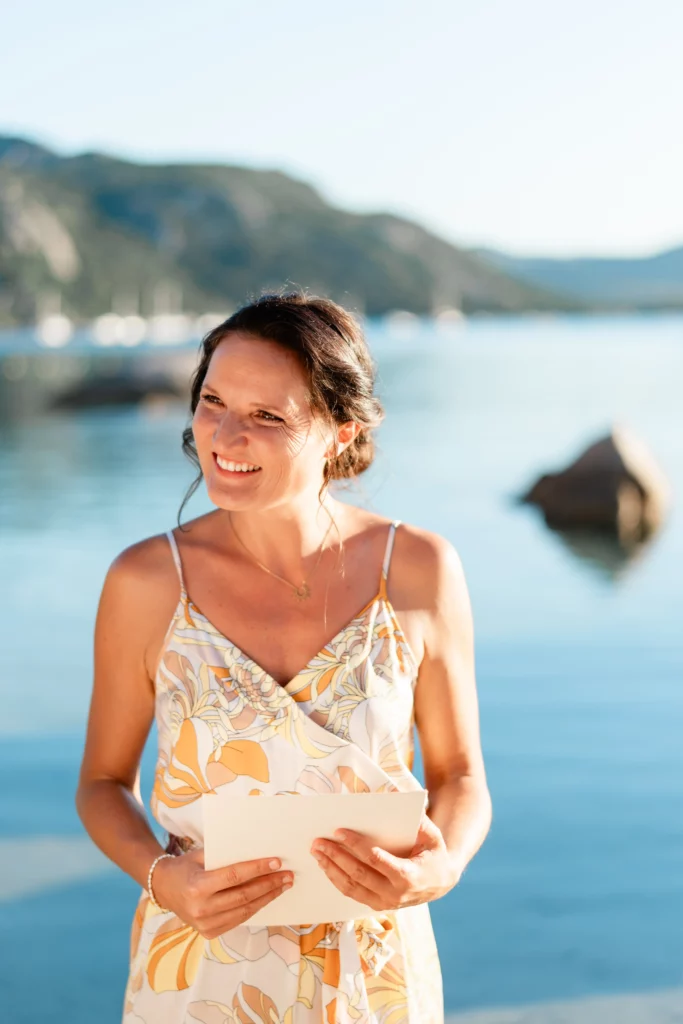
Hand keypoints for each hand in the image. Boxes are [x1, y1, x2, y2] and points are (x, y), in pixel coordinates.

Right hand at [151, 847, 292, 937]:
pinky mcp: (209, 933)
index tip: (277, 862)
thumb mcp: (201, 855)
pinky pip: (238, 920)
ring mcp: (204, 924)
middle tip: (288, 875)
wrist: (163, 888)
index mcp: (197, 886)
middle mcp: (200, 908)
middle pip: (244, 896)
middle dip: (269, 884)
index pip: (235, 876)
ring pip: (245, 911)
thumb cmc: (186, 866)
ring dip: (267, 897)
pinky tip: (267, 897)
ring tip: (283, 886)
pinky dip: (255, 907)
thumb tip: (259, 851)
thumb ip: (226, 856)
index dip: (258, 869)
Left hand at [310, 811, 459, 911]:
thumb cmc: (434, 853)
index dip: (356, 845)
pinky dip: (336, 879)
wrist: (440, 882)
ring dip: (331, 869)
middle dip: (336, 856)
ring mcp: (384, 902)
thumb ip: (417, 818)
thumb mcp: (432, 835)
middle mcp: (395, 894)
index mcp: (409, 876)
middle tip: (318, 842)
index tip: (339, 831)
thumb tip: (396, 794)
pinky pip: (352, 893)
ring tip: (317, 852)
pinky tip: (326, 865)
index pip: (376, 860)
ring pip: (351, 887)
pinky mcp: (376, 905)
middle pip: (358, 875)